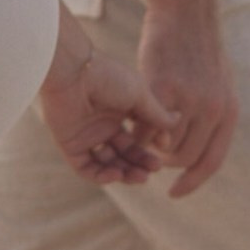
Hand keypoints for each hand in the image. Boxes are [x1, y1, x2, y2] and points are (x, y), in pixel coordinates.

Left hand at [39, 42, 173, 186]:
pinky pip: (86, 169)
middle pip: (125, 154)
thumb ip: (157, 113)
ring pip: (108, 164)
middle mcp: (103, 125)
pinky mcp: (70, 145)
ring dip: (125, 173)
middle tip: (154, 170)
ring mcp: (86, 136)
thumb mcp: (140, 95)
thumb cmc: (108, 77)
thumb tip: (179, 119)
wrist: (73, 73)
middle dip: (140, 164)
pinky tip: (116, 173)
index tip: (164, 149)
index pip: (138, 138)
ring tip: (140, 176)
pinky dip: (101, 176)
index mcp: (120, 111)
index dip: (150, 147)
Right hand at [137, 5, 237, 197]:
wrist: (186, 12)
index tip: (174, 193)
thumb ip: (214, 113)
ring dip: (150, 147)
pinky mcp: (163, 88)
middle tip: (152, 151)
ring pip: (164, 145)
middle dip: (166, 161)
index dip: (192, 183)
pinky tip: (131, 122)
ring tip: (142, 134)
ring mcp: (189, 100)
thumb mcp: (219, 83)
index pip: (211, 162)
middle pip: (185, 158)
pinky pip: (146, 125)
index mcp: (229, 112)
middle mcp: (213, 110)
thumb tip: (202, 142)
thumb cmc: (198, 47)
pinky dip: (137, 131)